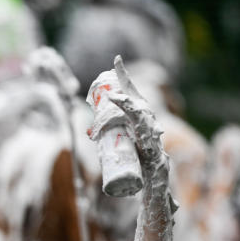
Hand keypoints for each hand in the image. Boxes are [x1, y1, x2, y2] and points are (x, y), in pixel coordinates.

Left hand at [105, 56, 166, 182]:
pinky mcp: (151, 142)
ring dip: (127, 99)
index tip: (116, 59)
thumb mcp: (121, 145)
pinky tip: (124, 111)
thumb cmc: (139, 162)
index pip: (132, 93)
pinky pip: (141, 126)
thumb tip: (87, 130)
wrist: (152, 181)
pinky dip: (133, 118)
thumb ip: (108, 136)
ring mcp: (151, 130)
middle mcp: (148, 120)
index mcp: (140, 117)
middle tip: (116, 63)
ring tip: (114, 93)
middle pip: (136, 95)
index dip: (124, 76)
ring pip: (140, 109)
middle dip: (126, 77)